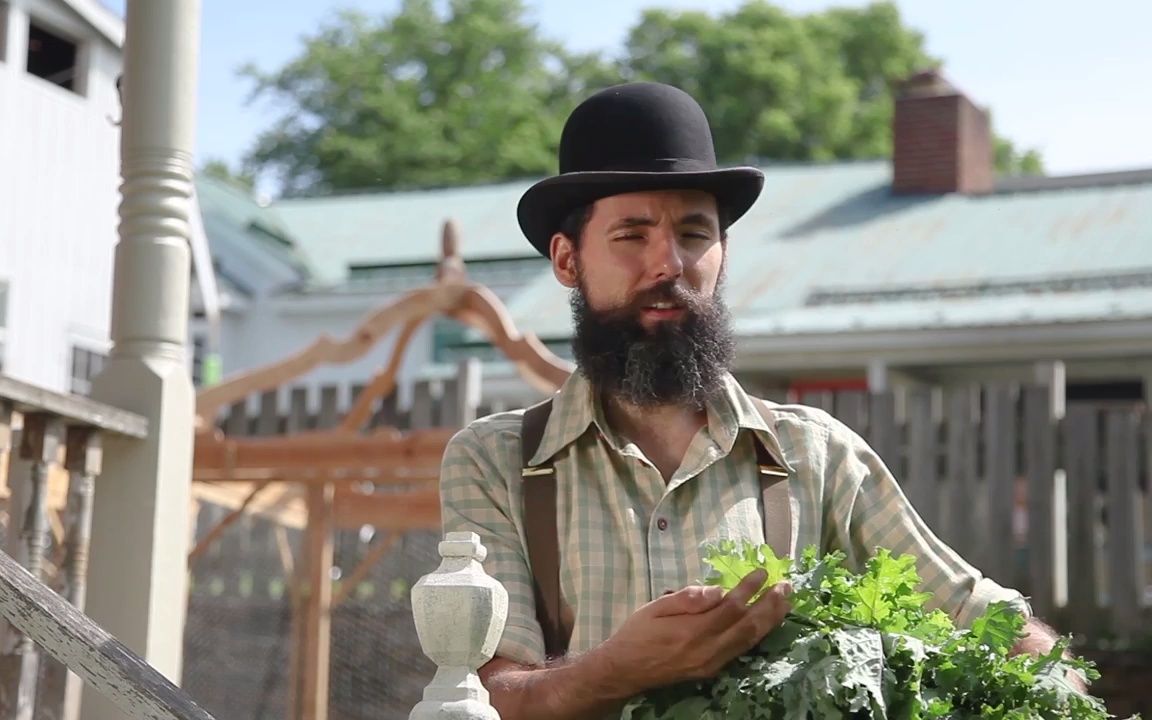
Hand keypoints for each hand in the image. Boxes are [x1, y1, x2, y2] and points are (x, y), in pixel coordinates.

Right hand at [592, 569, 790, 696]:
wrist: (624, 670)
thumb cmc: (637, 633)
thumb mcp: (655, 607)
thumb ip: (687, 598)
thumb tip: (717, 590)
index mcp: (692, 631)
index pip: (730, 608)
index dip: (749, 589)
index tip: (761, 572)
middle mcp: (707, 650)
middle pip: (748, 627)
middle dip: (770, 605)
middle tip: (785, 586)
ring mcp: (711, 663)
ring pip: (749, 641)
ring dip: (769, 621)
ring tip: (784, 603)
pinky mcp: (711, 670)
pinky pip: (740, 651)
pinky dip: (756, 636)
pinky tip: (765, 624)